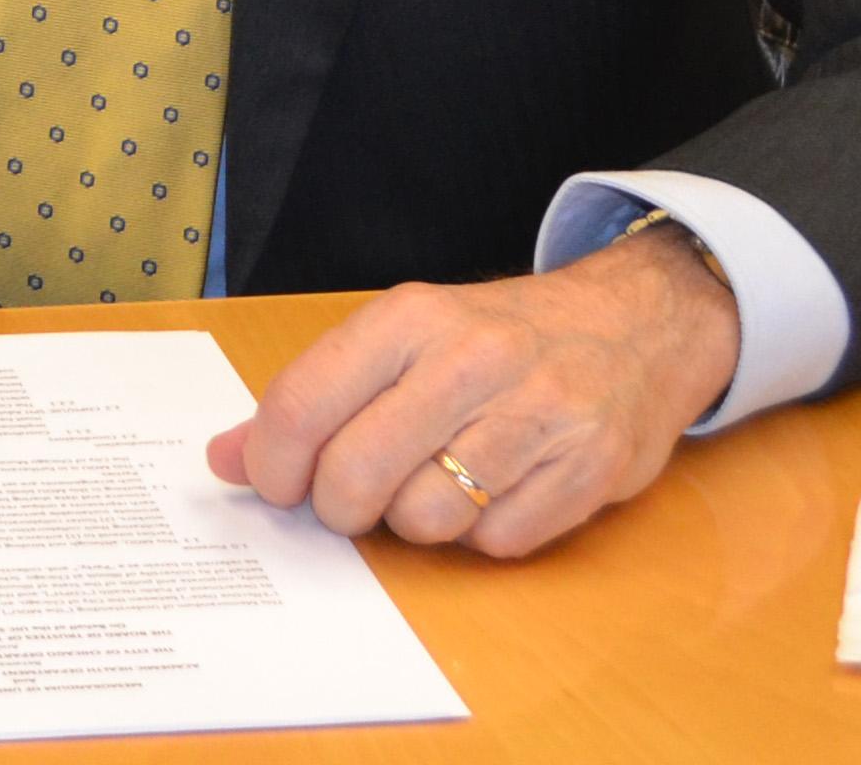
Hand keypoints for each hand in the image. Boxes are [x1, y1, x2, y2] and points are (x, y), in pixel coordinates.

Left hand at [207, 221, 738, 556]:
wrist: (635, 323)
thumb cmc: (498, 340)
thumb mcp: (401, 341)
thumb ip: (313, 398)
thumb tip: (224, 460)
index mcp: (411, 318)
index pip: (302, 406)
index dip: (273, 466)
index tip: (279, 485)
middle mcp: (474, 358)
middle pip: (356, 476)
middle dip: (341, 508)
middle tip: (355, 500)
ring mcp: (539, 412)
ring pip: (426, 518)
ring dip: (418, 521)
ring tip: (437, 483)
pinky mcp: (590, 466)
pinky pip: (498, 541)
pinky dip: (486, 533)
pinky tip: (497, 491)